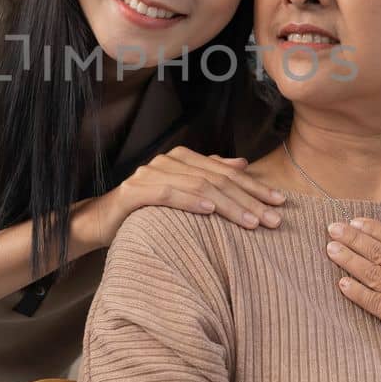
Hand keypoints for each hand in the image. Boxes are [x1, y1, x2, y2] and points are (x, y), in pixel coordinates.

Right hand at [75, 146, 286, 254]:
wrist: (100, 221)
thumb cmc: (146, 211)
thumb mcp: (181, 194)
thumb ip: (208, 176)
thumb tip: (242, 164)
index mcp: (183, 159)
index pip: (227, 173)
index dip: (255, 187)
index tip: (280, 203)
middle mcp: (168, 162)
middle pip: (217, 180)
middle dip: (249, 200)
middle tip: (273, 219)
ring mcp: (150, 174)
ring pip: (198, 186)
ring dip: (228, 205)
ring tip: (251, 222)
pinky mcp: (134, 192)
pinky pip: (167, 194)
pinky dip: (191, 201)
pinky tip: (210, 211)